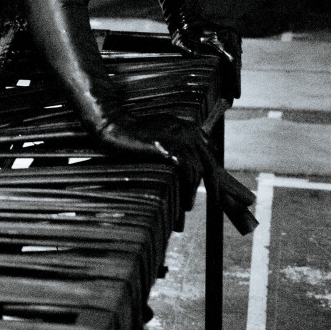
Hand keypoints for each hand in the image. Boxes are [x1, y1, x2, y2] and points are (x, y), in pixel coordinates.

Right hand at [97, 113, 213, 210]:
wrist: (115, 125)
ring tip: (188, 206)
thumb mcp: (161, 132)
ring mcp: (180, 139)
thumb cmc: (133, 132)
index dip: (211, 170)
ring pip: (199, 170)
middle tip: (216, 202)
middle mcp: (189, 131)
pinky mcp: (170, 147)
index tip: (211, 184)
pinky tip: (184, 201)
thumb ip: (176, 142)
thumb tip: (184, 162)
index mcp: (188, 127)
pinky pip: (187, 172)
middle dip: (215, 185)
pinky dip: (188, 189)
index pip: (210, 150)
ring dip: (195, 191)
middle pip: (210, 163)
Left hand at [171, 19, 241, 101]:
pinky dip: (232, 67)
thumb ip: (189, 49)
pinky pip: (234, 55)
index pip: (232, 64)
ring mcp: (233, 36)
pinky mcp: (232, 37)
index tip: (236, 95)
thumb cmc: (182, 32)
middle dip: (234, 82)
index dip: (234, 81)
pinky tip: (228, 79)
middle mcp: (230, 37)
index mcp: (220, 39)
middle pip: (236, 64)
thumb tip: (197, 56)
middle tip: (233, 98)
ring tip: (231, 93)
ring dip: (234, 75)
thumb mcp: (181, 42)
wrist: (186, 17)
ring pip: (236, 60)